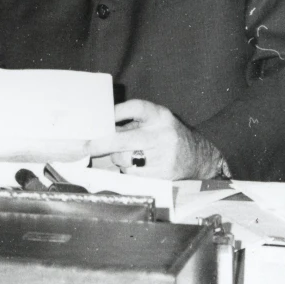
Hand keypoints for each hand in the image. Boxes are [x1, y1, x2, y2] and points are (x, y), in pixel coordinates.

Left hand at [86, 99, 224, 178]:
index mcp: (161, 117)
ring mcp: (165, 156)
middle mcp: (164, 135)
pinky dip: (131, 172)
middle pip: (125, 139)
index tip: (103, 116)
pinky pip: (134, 175)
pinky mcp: (164, 175)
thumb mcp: (154, 122)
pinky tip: (141, 166)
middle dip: (101, 143)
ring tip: (130, 155)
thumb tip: (100, 128)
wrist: (198, 157)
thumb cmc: (167, 137)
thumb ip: (131, 123)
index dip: (118, 111)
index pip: (137, 108)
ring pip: (126, 160)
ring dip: (120, 159)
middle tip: (86, 146)